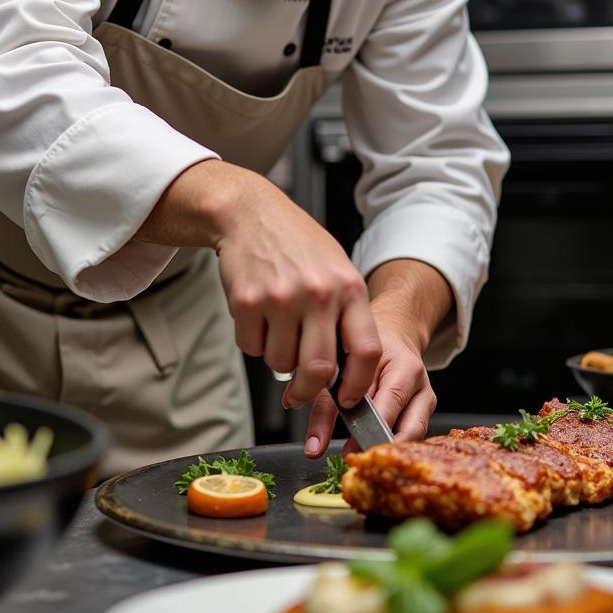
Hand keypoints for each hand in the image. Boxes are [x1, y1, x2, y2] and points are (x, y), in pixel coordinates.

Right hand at [212, 174, 380, 410]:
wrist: (251, 213)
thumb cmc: (298, 245)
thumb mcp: (337, 270)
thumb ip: (345, 316)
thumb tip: (344, 373)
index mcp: (349, 287)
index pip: (366, 351)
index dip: (358, 384)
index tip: (349, 399)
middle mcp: (318, 293)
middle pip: (318, 370)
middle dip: (309, 391)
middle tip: (301, 392)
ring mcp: (281, 298)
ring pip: (281, 363)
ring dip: (278, 359)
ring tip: (277, 328)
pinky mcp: (246, 301)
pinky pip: (252, 348)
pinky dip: (254, 342)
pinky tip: (258, 314)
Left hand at [303, 320, 436, 456]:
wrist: (388, 337)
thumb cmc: (362, 351)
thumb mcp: (340, 372)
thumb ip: (325, 410)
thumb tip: (313, 446)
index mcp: (403, 366)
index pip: (391, 401)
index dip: (371, 428)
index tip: (350, 450)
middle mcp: (420, 383)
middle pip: (410, 426)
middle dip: (383, 445)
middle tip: (358, 459)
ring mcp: (427, 398)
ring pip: (415, 435)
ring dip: (390, 449)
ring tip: (365, 458)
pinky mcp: (426, 410)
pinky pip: (414, 434)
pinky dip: (395, 445)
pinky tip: (376, 450)